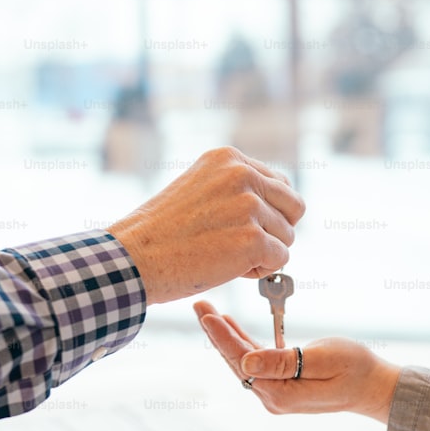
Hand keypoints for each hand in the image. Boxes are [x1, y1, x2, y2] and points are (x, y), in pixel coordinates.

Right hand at [108, 147, 305, 303]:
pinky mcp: (253, 240)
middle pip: (293, 208)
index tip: (241, 227)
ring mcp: (249, 207)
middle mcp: (243, 175)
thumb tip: (279, 209)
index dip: (267, 213)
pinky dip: (260, 271)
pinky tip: (229, 268)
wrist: (135, 258)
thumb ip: (237, 189)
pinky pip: (280, 260)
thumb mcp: (199, 189)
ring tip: (225, 255)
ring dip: (263, 253)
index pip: (280, 185)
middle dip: (275, 231)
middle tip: (242, 246)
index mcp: (229, 158)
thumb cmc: (162, 232)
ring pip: (287, 237)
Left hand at [194, 301, 401, 422]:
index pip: (242, 360)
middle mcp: (273, 397)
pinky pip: (257, 361)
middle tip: (199, 306)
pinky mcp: (283, 385)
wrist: (375, 387)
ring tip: (209, 313)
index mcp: (280, 393)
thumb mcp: (323, 358)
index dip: (223, 337)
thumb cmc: (356, 369)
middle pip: (236, 361)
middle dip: (217, 333)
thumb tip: (245, 362)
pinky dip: (243, 342)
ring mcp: (277, 393)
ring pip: (243, 360)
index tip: (207, 316)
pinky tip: (232, 327)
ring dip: (226, 336)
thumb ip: (282, 362)